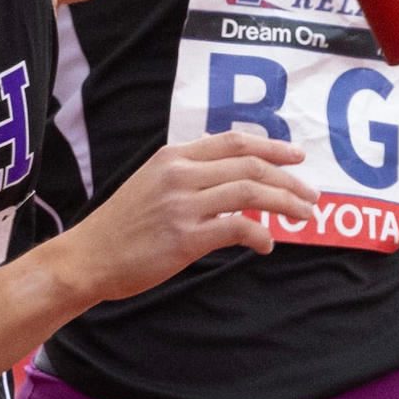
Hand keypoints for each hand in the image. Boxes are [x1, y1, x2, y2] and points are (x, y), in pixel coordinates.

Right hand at [67, 128, 316, 297]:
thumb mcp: (151, 185)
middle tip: (311, 194)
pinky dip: (260, 235)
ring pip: (251, 192)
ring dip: (286, 203)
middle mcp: (180, 174)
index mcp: (173, 156)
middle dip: (289, 178)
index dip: (271, 146)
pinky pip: (238, 228)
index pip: (233, 141)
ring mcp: (183, 205)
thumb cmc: (120, 228)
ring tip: (304, 217)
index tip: (296, 156)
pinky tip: (266, 244)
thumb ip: (187, 177)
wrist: (87, 257)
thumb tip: (230, 183)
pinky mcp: (185, 237)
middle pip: (251, 164)